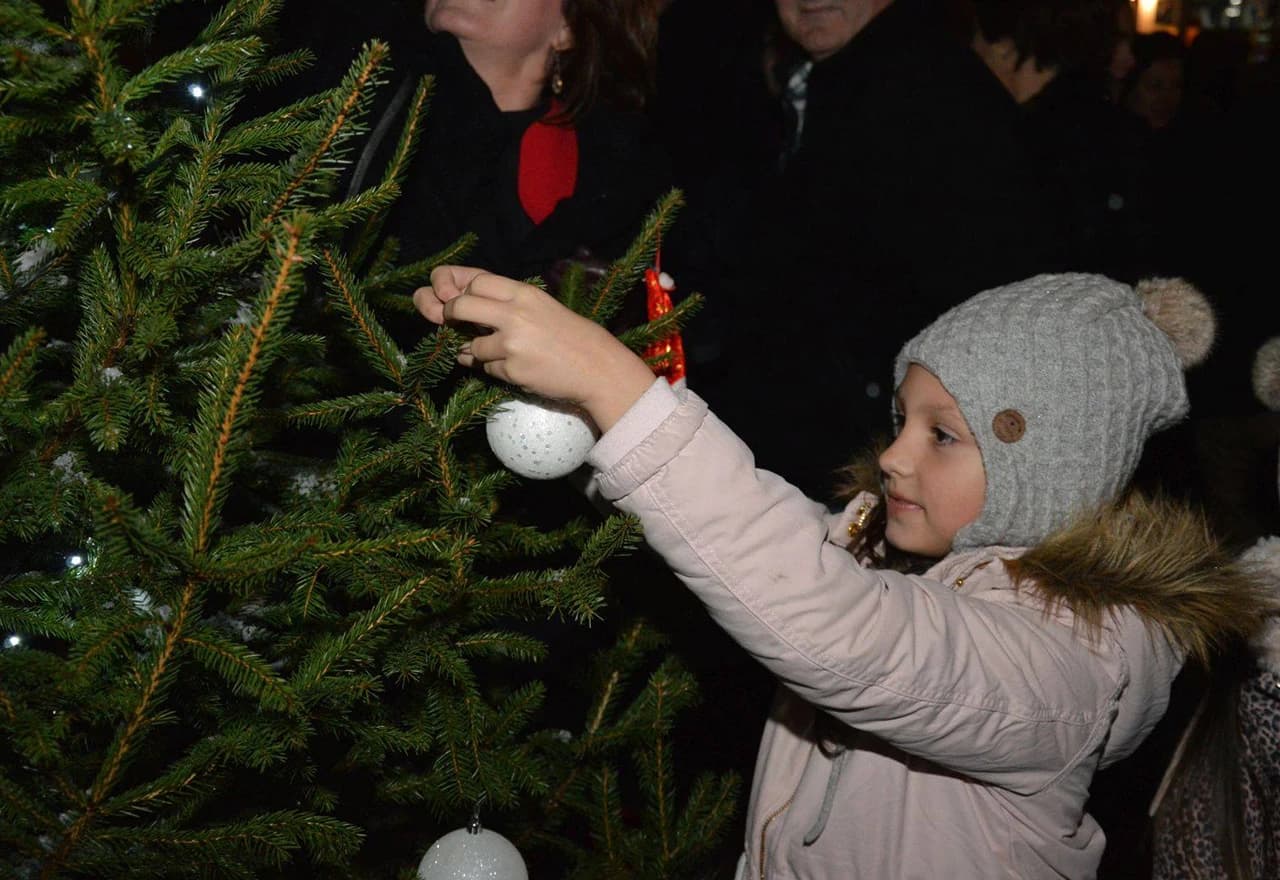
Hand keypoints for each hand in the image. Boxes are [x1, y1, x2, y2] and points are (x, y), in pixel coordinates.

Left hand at [413, 266, 655, 431]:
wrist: (597, 367)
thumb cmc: (572, 335)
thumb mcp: (542, 306)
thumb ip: (507, 301)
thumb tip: (462, 297)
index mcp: (524, 293)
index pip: (476, 281)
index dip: (459, 289)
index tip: (456, 299)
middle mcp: (515, 314)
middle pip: (460, 306)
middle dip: (449, 315)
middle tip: (452, 322)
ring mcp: (512, 344)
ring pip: (471, 346)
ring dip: (476, 351)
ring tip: (500, 353)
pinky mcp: (513, 370)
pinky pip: (487, 369)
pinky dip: (493, 369)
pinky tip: (513, 367)